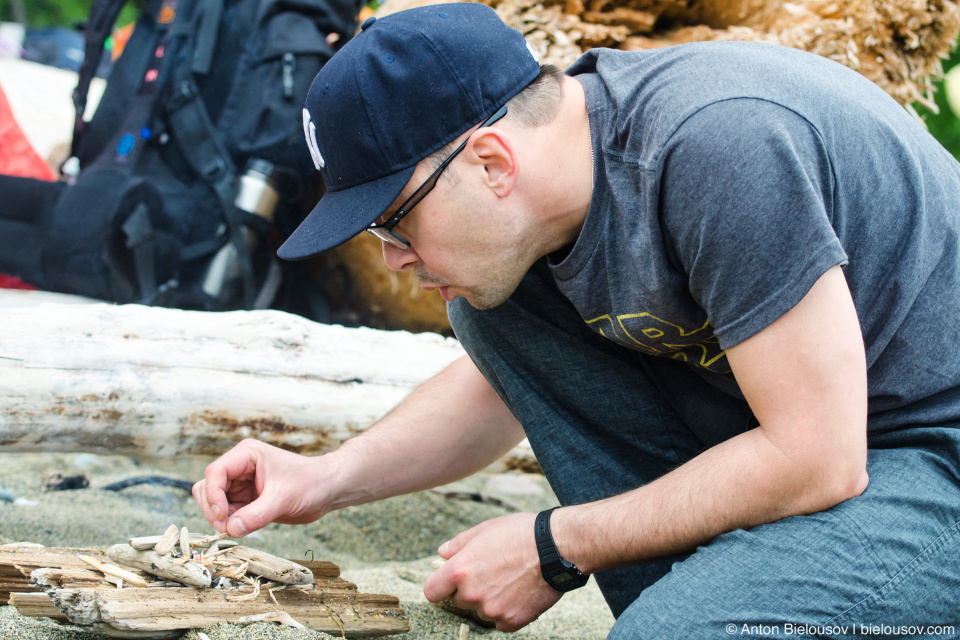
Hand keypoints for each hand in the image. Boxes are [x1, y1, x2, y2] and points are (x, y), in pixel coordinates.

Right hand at [192, 438, 329, 537]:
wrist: (327, 489)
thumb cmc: (311, 483)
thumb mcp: (284, 499)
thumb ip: (256, 515)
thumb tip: (230, 529)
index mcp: (246, 454)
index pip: (215, 472)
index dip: (213, 495)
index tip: (222, 516)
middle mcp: (239, 467)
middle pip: (208, 487)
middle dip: (214, 509)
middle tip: (229, 527)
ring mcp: (240, 483)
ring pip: (212, 501)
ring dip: (219, 517)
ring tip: (238, 527)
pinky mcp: (245, 499)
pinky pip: (225, 512)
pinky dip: (228, 522)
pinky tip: (243, 527)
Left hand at [423, 513, 562, 631]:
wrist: (557, 548)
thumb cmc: (520, 533)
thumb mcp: (484, 529)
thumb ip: (458, 544)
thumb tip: (442, 554)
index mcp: (460, 570)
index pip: (432, 591)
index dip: (440, 586)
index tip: (448, 583)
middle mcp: (472, 594)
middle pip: (459, 601)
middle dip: (469, 590)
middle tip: (491, 573)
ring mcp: (492, 610)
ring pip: (482, 611)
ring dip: (490, 601)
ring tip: (510, 580)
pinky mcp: (512, 621)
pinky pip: (501, 621)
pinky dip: (507, 611)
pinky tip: (519, 592)